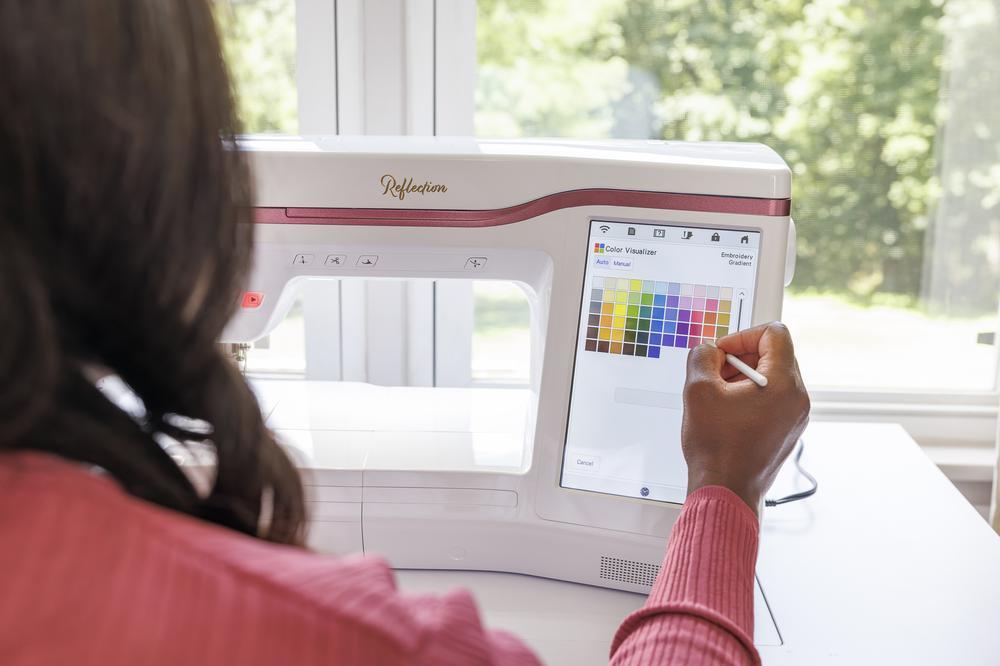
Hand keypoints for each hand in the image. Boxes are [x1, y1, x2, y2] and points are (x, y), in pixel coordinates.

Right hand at [681, 322, 809, 515]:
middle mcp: (798, 398)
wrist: (726, 491)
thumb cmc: (717, 449)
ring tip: (719, 397)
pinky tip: (727, 414)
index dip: (743, 335)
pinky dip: (751, 397)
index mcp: (784, 384)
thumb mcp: (698, 391)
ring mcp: (796, 417)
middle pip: (774, 354)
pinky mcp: (788, 431)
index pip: (775, 334)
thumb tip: (708, 350)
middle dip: (741, 358)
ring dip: (743, 378)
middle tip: (716, 374)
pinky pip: (774, 399)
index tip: (723, 352)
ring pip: (773, 378)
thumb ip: (702, 357)